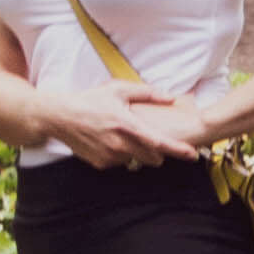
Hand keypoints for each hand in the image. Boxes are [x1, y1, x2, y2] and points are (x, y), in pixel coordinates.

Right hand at [39, 84, 199, 168]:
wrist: (61, 116)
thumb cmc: (91, 100)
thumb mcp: (119, 89)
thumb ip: (148, 93)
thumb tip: (171, 96)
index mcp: (128, 126)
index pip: (160, 143)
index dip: (178, 150)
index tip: (193, 155)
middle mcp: (120, 145)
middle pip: (153, 158)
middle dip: (157, 152)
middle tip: (150, 138)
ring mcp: (110, 157)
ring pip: (135, 160)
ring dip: (136, 151)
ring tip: (121, 134)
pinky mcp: (101, 164)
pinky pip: (119, 163)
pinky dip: (120, 154)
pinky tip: (108, 140)